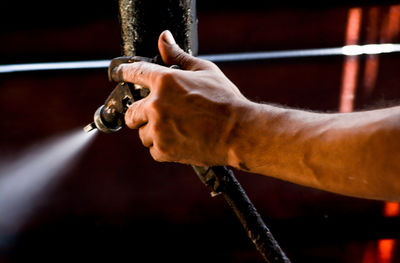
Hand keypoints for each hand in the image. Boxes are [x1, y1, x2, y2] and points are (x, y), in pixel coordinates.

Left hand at [111, 30, 250, 165]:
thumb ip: (178, 56)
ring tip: (178, 130)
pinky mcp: (164, 150)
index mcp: (164, 81)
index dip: (123, 72)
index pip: (134, 73)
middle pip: (131, 112)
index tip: (118, 74)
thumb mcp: (204, 71)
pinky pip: (154, 150)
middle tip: (157, 115)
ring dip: (155, 132)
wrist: (238, 132)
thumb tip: (164, 38)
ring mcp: (158, 129)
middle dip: (140, 114)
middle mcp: (156, 105)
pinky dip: (164, 148)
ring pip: (143, 133)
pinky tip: (181, 141)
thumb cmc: (224, 100)